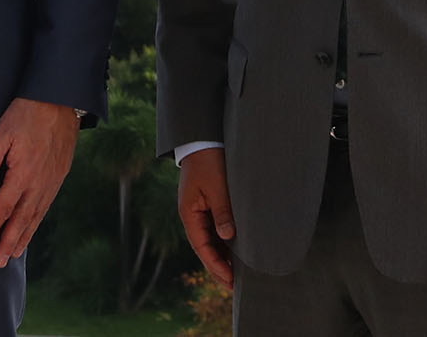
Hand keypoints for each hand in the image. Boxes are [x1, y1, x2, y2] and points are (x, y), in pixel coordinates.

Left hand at [0, 98, 78, 267]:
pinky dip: (38, 219)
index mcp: (23, 173)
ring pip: (36, 215)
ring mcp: (52, 180)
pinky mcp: (60, 174)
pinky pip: (47, 204)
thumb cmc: (27, 113)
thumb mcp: (3, 132)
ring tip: (15, 252)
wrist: (60, 99)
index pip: (3, 208)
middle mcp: (39, 182)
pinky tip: (34, 225)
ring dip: (24, 235)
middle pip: (22, 219)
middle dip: (9, 242)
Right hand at [176, 147, 235, 285]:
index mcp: (189, 214)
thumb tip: (228, 237)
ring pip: (210, 241)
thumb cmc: (209, 161)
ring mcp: (199, 212)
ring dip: (222, 257)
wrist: (203, 139)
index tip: (229, 280)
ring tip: (237, 274)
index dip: (215, 265)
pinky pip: (215, 230)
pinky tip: (235, 252)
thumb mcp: (217, 187)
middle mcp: (192, 216)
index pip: (201, 247)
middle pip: (204, 248)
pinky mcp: (208, 206)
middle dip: (218, 267)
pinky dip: (224, 243)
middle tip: (234, 286)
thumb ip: (222, 212)